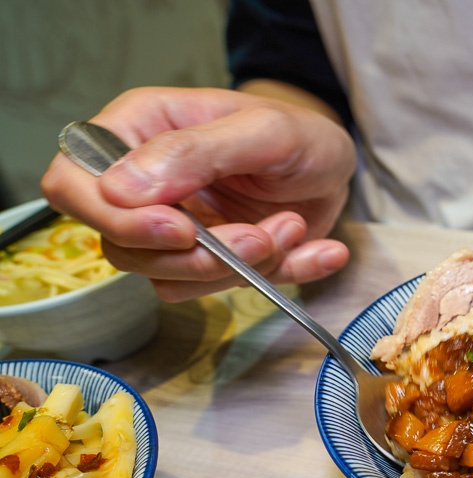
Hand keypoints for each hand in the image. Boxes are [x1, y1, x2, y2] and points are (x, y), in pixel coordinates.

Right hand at [41, 87, 356, 301]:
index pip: (74, 184)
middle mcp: (145, 185)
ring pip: (171, 279)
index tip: (179, 230)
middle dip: (198, 256)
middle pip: (123, 247)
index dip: (114, 219)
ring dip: (241, 266)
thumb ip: (193, 151)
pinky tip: (315, 250)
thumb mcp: (263, 130)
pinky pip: (222, 290)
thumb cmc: (299, 134)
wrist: (335, 165)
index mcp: (139, 131)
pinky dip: (275, 277)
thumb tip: (120, 188)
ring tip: (293, 226)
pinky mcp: (208, 260)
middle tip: (258, 237)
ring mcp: (174, 228)